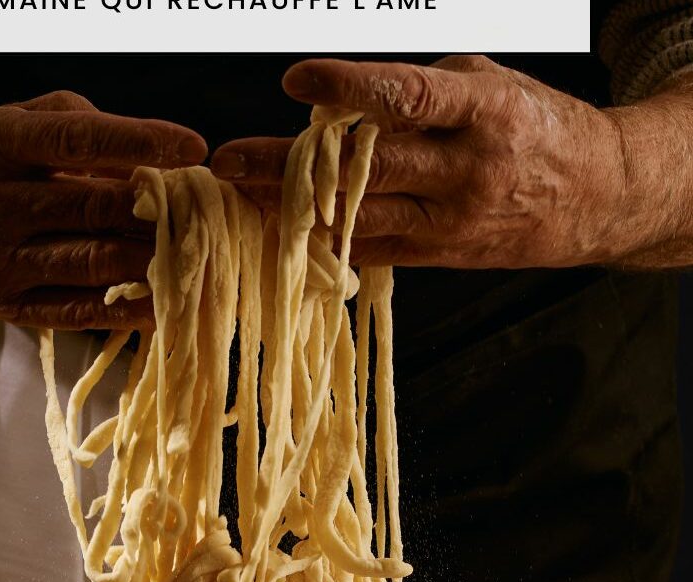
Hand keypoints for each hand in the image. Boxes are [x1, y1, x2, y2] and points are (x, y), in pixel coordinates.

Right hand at [0, 91, 205, 327]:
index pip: (77, 140)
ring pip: (93, 263)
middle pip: (93, 209)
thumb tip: (156, 169)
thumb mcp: (29, 122)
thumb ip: (88, 131)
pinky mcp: (3, 305)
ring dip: (152, 262)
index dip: (140, 142)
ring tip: (193, 256)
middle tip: (203, 214)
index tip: (194, 147)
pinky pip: (78, 311)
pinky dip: (127, 308)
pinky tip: (163, 302)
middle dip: (157, 212)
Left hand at [212, 57, 651, 268]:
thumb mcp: (489, 86)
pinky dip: (325, 241)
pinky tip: (282, 232)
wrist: (595, 196)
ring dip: (294, 210)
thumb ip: (421, 96)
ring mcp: (454, 223)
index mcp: (486, 113)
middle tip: (230, 160)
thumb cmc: (534, 129)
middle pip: (368, 169)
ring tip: (241, 197)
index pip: (409, 97)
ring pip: (362, 219)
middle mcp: (468, 172)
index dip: (350, 89)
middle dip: (291, 166)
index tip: (297, 80)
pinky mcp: (442, 257)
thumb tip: (343, 108)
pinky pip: (374, 250)